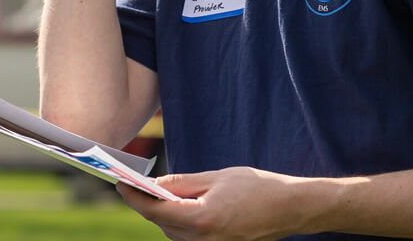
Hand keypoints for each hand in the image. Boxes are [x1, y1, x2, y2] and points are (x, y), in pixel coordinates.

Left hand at [118, 167, 318, 240]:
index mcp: (202, 219)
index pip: (154, 211)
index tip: (120, 183)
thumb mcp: (216, 177)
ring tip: (156, 193)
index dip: (133, 197)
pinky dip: (180, 222)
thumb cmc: (258, 187)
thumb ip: (181, 183)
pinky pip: (189, 238)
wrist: (292, 208)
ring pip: (173, 233)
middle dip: (146, 204)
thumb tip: (154, 184)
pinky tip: (180, 206)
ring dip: (163, 214)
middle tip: (134, 184)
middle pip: (161, 224)